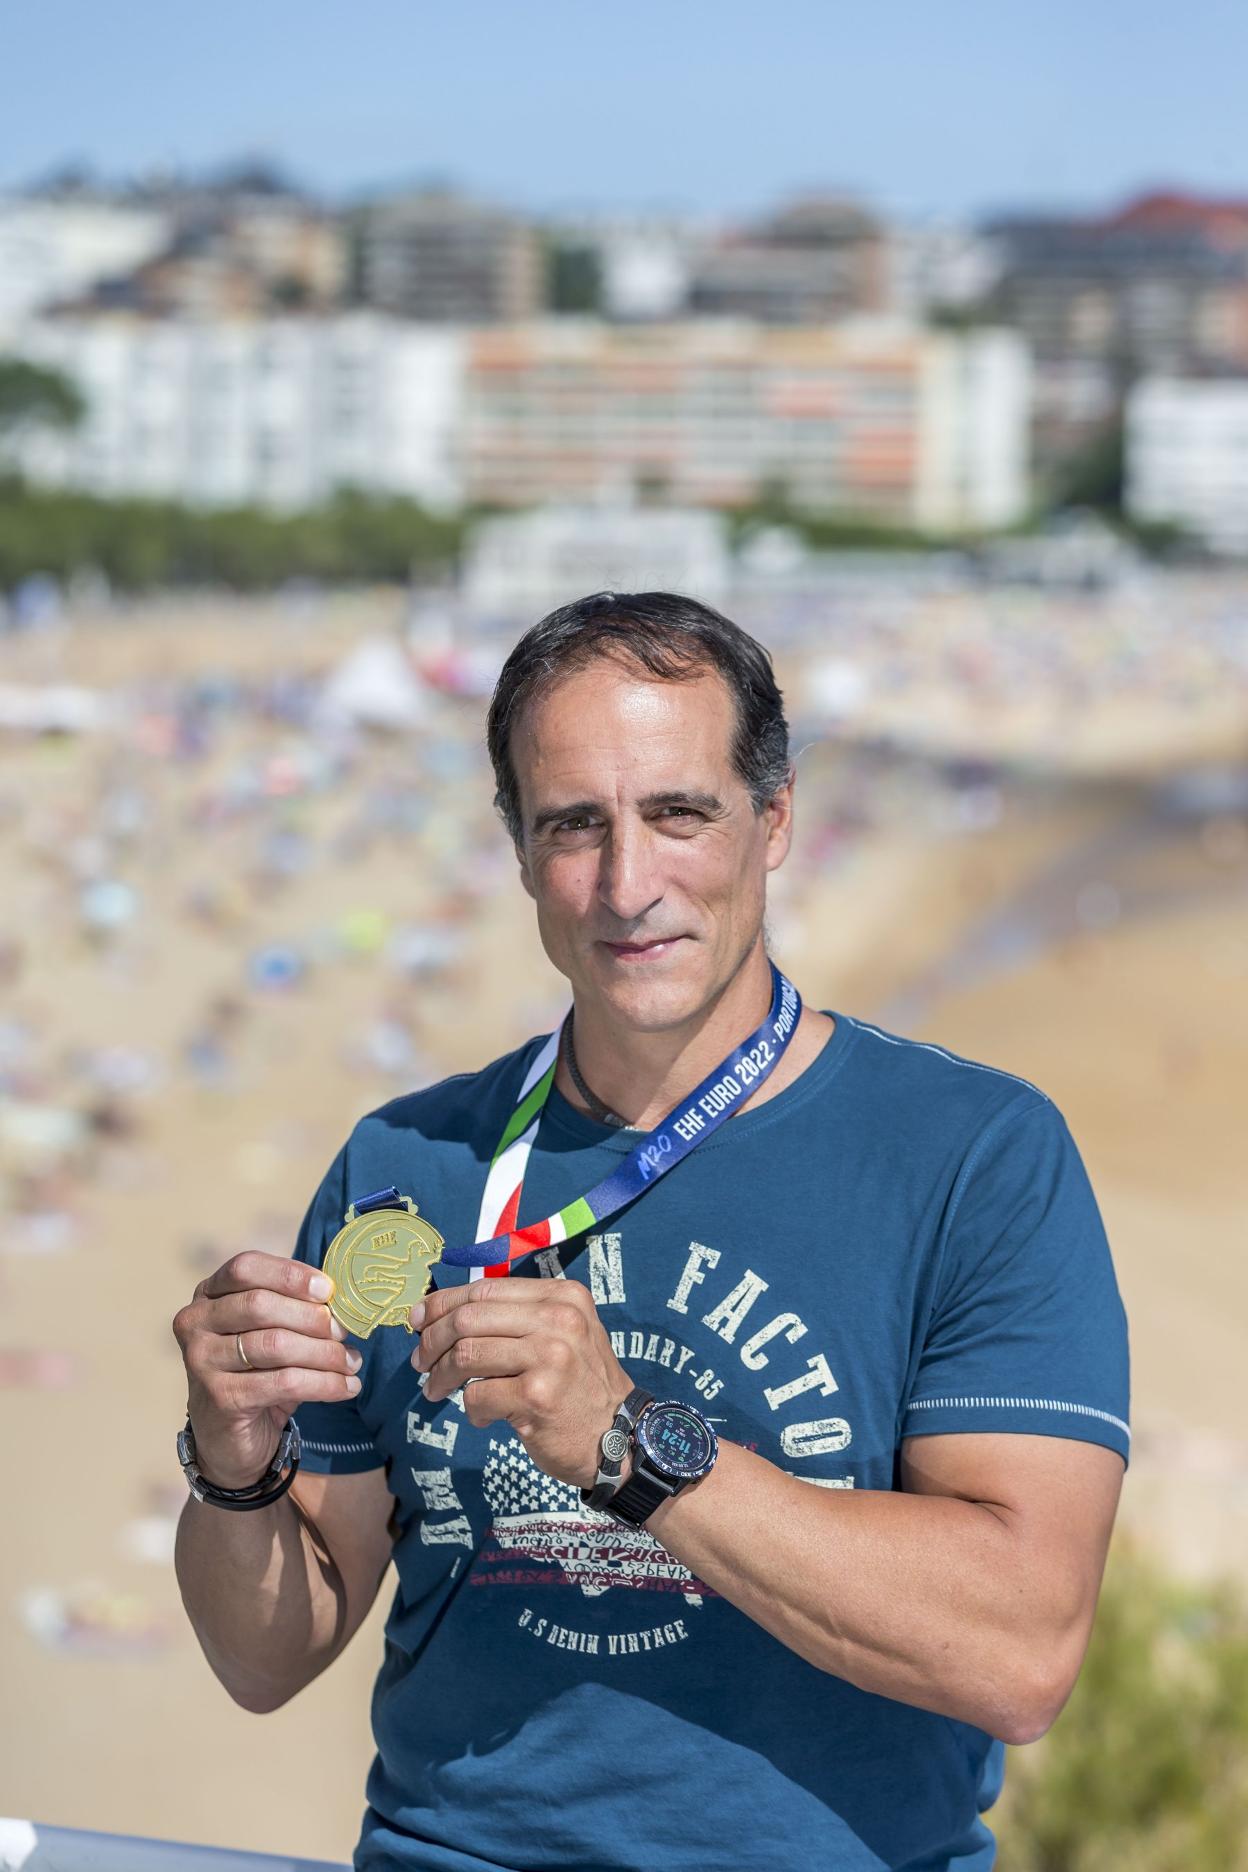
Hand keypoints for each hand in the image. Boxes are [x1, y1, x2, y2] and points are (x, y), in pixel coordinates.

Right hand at [172, 1253, 362, 1489]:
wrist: (230, 1439)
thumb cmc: (257, 1373)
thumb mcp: (269, 1332)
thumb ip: (293, 1308)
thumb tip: (340, 1297)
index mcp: (207, 1295)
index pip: (245, 1268)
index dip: (290, 1274)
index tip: (328, 1289)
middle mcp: (195, 1323)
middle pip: (260, 1305)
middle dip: (312, 1317)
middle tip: (345, 1330)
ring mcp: (201, 1361)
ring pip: (276, 1345)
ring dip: (325, 1353)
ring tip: (352, 1362)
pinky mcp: (220, 1398)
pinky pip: (284, 1382)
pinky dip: (324, 1384)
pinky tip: (347, 1387)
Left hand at [411, 1280, 630, 1489]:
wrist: (622, 1438)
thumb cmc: (581, 1386)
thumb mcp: (564, 1334)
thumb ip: (517, 1318)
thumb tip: (443, 1314)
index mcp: (562, 1296)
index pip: (485, 1288)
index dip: (443, 1303)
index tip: (418, 1320)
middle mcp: (559, 1319)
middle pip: (469, 1318)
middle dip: (432, 1340)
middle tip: (420, 1362)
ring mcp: (549, 1357)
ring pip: (466, 1354)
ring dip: (441, 1376)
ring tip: (436, 1390)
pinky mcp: (537, 1397)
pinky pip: (477, 1395)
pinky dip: (470, 1409)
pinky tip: (483, 1416)